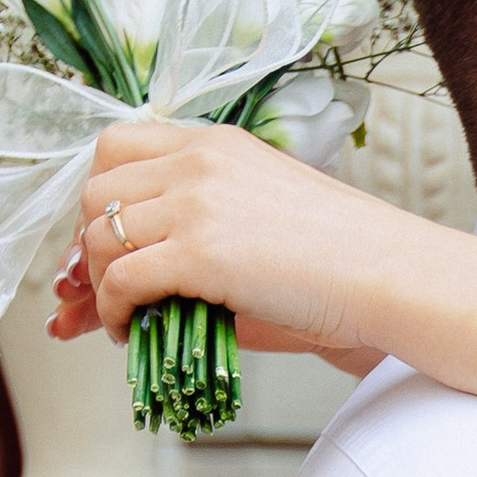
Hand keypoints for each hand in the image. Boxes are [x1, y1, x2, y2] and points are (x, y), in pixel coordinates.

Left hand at [52, 120, 402, 370]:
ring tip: (122, 318)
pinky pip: (121, 281)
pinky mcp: (199, 252)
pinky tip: (131, 333)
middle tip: (104, 286)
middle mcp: (198, 161)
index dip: (100, 198)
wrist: (388, 273)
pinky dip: (113, 313)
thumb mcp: (262, 211)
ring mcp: (196, 203)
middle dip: (88, 246)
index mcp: (215, 143)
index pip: (117, 148)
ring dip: (98, 286)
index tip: (108, 241)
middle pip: (96, 192)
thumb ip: (203, 219)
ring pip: (101, 239)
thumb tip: (143, 262)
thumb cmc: (342, 256)